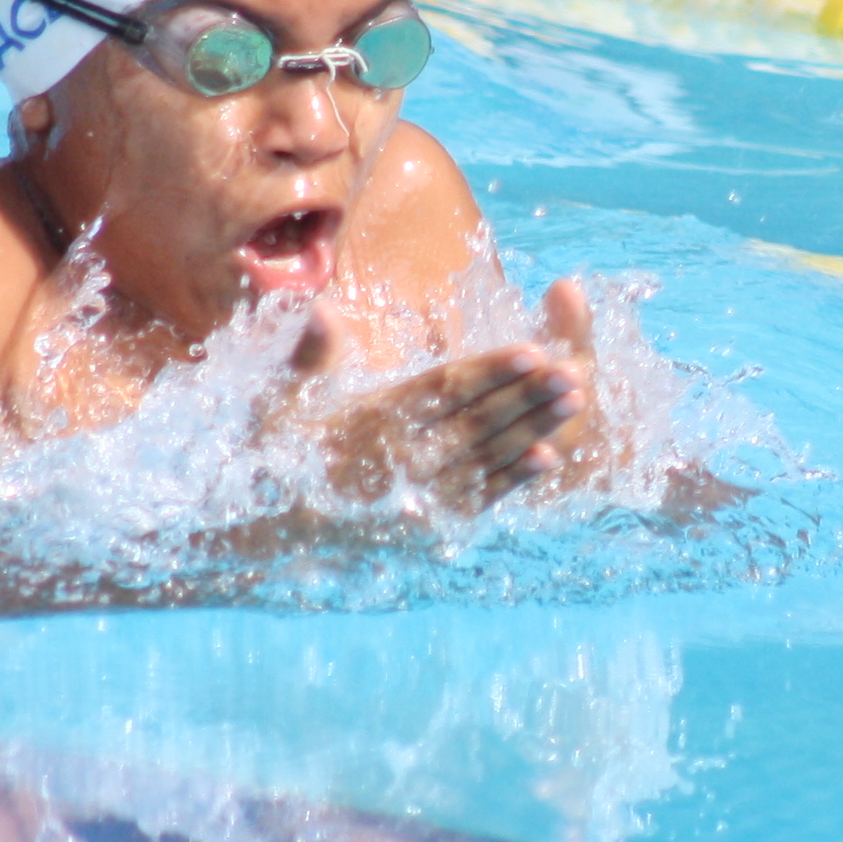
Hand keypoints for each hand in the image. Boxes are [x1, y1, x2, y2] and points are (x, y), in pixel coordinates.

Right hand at [293, 278, 598, 505]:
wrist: (266, 534)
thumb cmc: (274, 453)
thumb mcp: (280, 401)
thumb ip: (311, 354)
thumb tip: (320, 306)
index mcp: (369, 422)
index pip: (442, 390)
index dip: (490, 370)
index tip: (532, 351)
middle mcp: (399, 460)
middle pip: (477, 422)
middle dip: (529, 396)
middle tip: (575, 372)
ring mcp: (416, 497)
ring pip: (487, 457)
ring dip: (536, 430)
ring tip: (576, 402)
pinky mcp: (425, 524)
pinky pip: (479, 498)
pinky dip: (515, 480)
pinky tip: (550, 457)